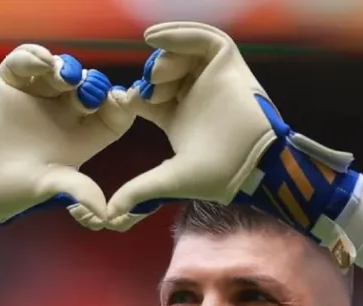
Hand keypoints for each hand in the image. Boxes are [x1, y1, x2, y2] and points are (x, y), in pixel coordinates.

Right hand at [0, 45, 133, 228]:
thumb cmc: (15, 193)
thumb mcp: (50, 188)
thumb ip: (77, 191)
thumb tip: (104, 216)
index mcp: (83, 138)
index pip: (113, 115)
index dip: (121, 105)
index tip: (121, 99)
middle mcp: (64, 115)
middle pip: (90, 87)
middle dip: (93, 84)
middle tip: (88, 88)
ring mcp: (38, 97)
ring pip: (61, 70)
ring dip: (66, 68)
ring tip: (64, 76)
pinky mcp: (10, 85)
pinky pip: (26, 62)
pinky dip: (34, 57)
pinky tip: (41, 63)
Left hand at [106, 22, 361, 269]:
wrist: (251, 166)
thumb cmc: (218, 175)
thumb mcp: (170, 179)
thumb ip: (139, 190)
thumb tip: (111, 214)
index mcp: (179, 120)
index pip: (149, 98)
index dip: (135, 96)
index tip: (124, 100)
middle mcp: (194, 97)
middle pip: (165, 72)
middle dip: (151, 77)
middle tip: (146, 89)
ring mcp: (212, 79)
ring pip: (183, 54)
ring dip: (165, 59)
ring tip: (157, 74)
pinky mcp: (229, 64)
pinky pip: (205, 39)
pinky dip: (181, 34)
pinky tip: (156, 39)